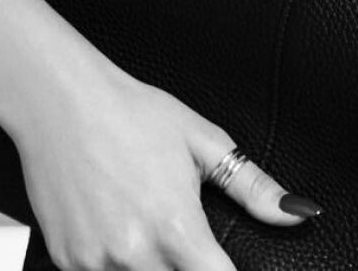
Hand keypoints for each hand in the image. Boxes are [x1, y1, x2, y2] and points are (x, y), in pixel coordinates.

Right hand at [11, 61, 320, 269]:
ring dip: (153, 264)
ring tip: (147, 220)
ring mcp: (96, 263)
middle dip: (188, 265)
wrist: (61, 102)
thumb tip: (296, 213)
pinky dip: (117, 263)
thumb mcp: (203, 141)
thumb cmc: (134, 113)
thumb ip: (253, 187)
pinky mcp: (66, 262)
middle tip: (180, 228)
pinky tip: (118, 228)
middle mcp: (135, 253)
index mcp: (176, 227)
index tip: (224, 264)